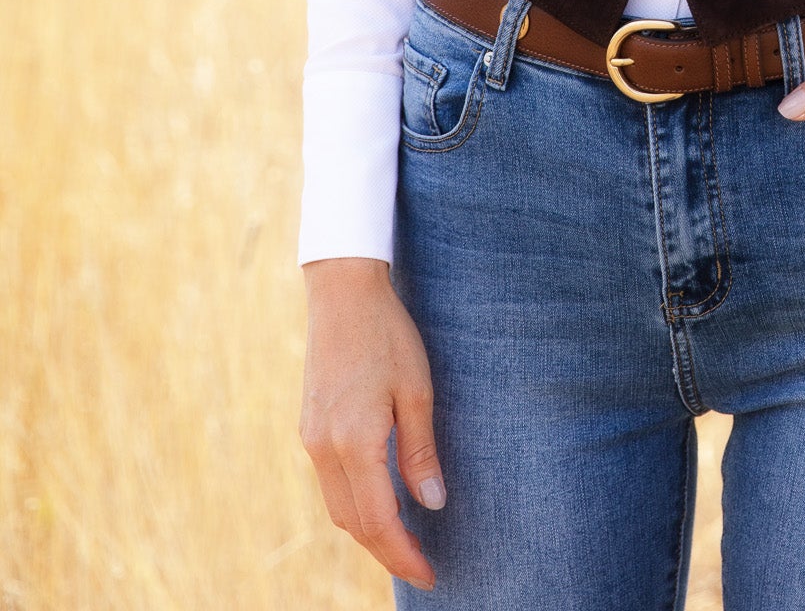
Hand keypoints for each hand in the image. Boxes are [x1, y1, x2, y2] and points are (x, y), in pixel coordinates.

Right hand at [300, 257, 444, 591]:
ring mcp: (311, 439)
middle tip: (423, 568)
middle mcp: (324, 449)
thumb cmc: (387, 334)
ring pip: (338, 508)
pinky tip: (379, 505)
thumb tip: (432, 505)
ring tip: (406, 544)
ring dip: (369, 533)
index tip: (430, 575)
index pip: (378, 520)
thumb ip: (420, 452)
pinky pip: (331, 485)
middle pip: (353, 523)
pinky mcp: (310, 428)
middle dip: (387, 552)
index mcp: (353, 442)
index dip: (404, 554)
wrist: (342, 292)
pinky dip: (355, 506)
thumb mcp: (416, 389)